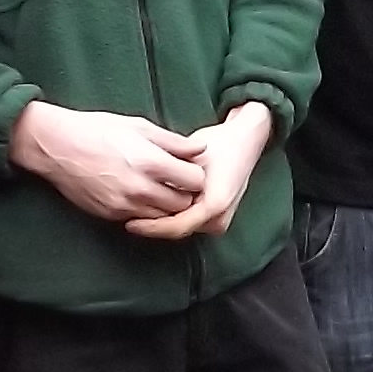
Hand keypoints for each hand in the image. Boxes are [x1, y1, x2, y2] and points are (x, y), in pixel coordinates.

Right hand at [12, 101, 209, 224]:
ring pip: (163, 217)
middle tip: (177, 182)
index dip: (195, 174)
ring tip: (159, 189)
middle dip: (185, 194)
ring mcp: (125, 205)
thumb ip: (173, 142)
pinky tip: (138, 194)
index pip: (195, 181)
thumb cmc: (97, 130)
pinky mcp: (111, 215)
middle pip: (183, 204)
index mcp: (150, 162)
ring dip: (166, 206)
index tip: (188, 168)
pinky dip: (145, 211)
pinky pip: (140, 220)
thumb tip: (201, 149)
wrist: (56, 147)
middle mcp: (140, 188)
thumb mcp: (138, 126)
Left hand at [137, 102, 276, 244]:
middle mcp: (219, 219)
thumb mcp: (191, 156)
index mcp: (215, 205)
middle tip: (126, 217)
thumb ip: (171, 175)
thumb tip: (143, 187)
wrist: (245, 141)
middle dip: (152, 226)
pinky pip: (189, 223)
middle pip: (178, 230)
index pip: (176, 226)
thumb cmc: (219, 143)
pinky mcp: (217, 219)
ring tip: (136, 213)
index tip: (129, 223)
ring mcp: (220, 222)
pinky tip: (153, 209)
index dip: (150, 227)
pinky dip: (172, 217)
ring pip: (182, 227)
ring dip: (161, 222)